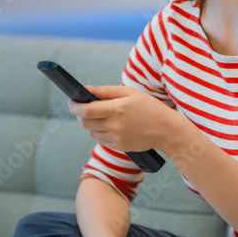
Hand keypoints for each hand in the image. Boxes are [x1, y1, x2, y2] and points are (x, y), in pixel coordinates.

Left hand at [68, 85, 184, 153]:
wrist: (166, 129)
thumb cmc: (148, 107)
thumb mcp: (130, 92)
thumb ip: (106, 91)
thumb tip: (87, 90)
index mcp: (117, 109)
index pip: (86, 110)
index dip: (75, 107)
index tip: (71, 103)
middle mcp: (115, 125)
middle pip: (85, 123)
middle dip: (80, 115)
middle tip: (82, 108)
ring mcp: (117, 138)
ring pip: (92, 132)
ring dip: (91, 124)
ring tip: (100, 116)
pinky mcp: (120, 146)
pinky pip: (102, 140)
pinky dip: (101, 132)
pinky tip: (110, 126)